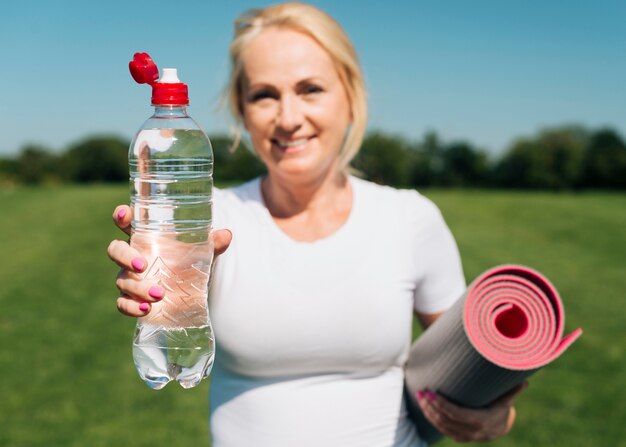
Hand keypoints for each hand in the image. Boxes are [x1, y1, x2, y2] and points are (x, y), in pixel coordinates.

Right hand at [107, 205, 231, 316]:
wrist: (193, 289)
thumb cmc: (191, 261)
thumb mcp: (203, 251)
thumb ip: (213, 243)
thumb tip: (226, 235)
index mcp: (145, 236)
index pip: (126, 221)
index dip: (121, 215)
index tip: (124, 215)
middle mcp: (134, 255)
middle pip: (116, 250)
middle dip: (124, 257)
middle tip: (143, 265)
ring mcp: (130, 278)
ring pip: (122, 280)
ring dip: (137, 287)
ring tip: (159, 294)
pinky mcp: (133, 298)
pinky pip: (122, 303)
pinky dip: (131, 307)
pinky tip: (146, 309)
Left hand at [416, 381, 527, 442]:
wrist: (502, 426)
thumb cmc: (502, 406)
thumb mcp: (506, 398)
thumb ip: (513, 389)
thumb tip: (526, 380)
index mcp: (484, 421)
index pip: (458, 414)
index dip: (443, 405)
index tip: (432, 393)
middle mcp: (474, 431)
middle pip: (447, 420)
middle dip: (432, 406)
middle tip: (422, 391)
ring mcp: (466, 436)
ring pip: (442, 426)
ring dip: (429, 412)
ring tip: (419, 397)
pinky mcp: (460, 437)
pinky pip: (443, 430)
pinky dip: (432, 420)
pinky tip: (425, 409)